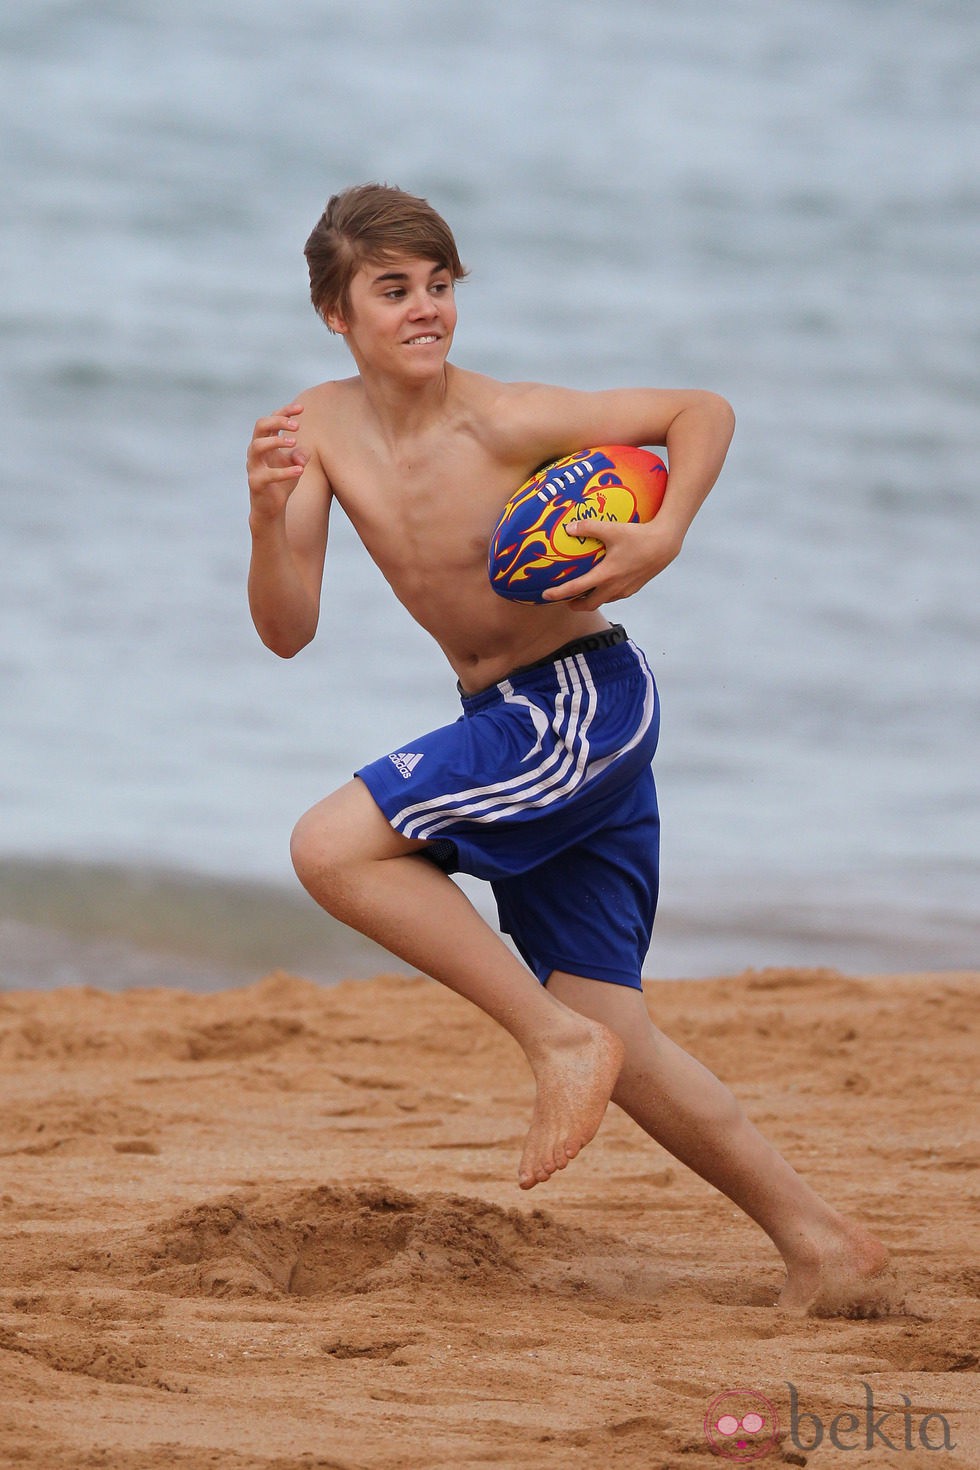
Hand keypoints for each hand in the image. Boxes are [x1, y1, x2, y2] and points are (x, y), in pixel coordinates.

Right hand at [247, 403, 308, 519]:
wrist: (271, 508)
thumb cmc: (283, 481)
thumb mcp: (296, 464)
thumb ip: (301, 454)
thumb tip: (301, 453)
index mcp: (265, 442)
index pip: (271, 420)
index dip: (285, 412)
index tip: (302, 408)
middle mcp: (256, 451)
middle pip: (260, 426)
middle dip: (278, 421)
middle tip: (297, 426)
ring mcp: (253, 466)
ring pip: (257, 446)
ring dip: (276, 441)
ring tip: (295, 442)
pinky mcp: (256, 483)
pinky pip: (268, 474)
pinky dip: (285, 471)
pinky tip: (301, 470)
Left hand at [541, 518, 682, 611]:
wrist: (665, 544)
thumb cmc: (638, 535)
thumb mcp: (612, 528)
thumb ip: (588, 527)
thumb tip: (568, 527)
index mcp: (605, 575)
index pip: (576, 589)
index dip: (558, 594)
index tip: (545, 596)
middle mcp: (614, 587)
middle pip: (589, 605)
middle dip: (575, 605)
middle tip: (565, 600)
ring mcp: (625, 590)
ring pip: (603, 601)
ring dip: (591, 600)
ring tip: (583, 592)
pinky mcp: (634, 588)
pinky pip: (615, 596)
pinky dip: (605, 594)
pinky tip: (604, 583)